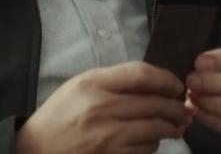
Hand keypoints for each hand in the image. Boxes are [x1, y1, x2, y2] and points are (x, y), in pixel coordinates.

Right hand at [16, 61, 191, 153]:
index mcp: (93, 84)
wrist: (37, 149)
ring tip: (173, 126)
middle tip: (183, 109)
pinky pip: (145, 150)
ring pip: (155, 129)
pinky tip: (151, 141)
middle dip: (176, 106)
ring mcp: (108, 137)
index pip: (141, 74)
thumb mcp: (80, 85)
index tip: (176, 85)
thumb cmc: (60, 115)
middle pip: (155, 103)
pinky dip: (153, 145)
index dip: (166, 79)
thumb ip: (113, 80)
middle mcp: (102, 108)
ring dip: (169, 127)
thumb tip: (152, 84)